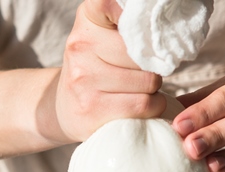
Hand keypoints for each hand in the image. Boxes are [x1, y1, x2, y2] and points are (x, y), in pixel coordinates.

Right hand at [53, 0, 165, 142]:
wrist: (63, 107)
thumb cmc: (93, 69)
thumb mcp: (100, 35)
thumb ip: (125, 23)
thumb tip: (160, 24)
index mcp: (87, 20)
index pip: (110, 2)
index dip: (131, 13)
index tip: (139, 26)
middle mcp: (81, 46)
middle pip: (144, 51)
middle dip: (154, 64)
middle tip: (144, 70)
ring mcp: (84, 79)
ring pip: (148, 80)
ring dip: (156, 88)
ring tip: (142, 89)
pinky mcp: (92, 109)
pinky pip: (143, 104)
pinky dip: (153, 106)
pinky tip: (143, 104)